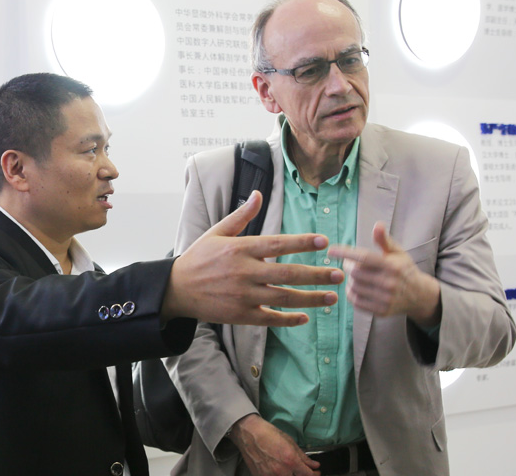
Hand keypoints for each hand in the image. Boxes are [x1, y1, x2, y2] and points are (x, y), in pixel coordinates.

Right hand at [162, 191, 343, 326]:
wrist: (176, 289)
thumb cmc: (199, 258)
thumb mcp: (217, 232)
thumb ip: (242, 216)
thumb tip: (258, 194)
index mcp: (240, 249)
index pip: (277, 244)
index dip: (302, 242)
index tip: (324, 242)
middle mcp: (244, 272)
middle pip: (287, 273)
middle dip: (316, 274)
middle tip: (339, 275)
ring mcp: (243, 296)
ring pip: (283, 298)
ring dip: (310, 299)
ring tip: (331, 297)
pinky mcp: (240, 315)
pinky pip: (270, 319)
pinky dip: (288, 320)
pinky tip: (304, 318)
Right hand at [231, 414, 319, 475]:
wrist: (249, 434)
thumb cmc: (268, 434)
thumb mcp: (290, 442)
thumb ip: (303, 456)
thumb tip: (313, 465)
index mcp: (290, 460)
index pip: (308, 475)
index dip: (314, 475)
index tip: (315, 472)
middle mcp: (281, 471)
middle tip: (306, 472)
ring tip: (291, 470)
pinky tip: (280, 471)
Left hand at [327, 222, 440, 324]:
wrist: (419, 295)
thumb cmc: (404, 269)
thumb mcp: (398, 252)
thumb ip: (384, 240)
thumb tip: (377, 225)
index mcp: (392, 266)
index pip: (364, 257)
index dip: (345, 253)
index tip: (331, 250)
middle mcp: (389, 283)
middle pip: (356, 272)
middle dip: (348, 266)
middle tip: (349, 263)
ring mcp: (386, 299)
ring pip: (354, 287)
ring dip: (349, 280)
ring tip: (355, 275)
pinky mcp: (381, 311)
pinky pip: (356, 302)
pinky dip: (351, 293)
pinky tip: (355, 287)